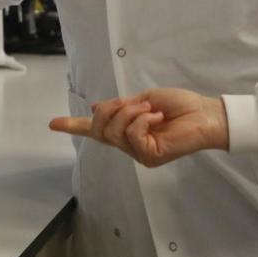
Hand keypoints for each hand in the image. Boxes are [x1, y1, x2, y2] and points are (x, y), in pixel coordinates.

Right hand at [48, 88, 228, 165]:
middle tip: (133, 102)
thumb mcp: (143, 99)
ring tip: (150, 110)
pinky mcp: (148, 157)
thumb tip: (95, 109)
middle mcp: (129, 144)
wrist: (205, 114)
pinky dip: (142, 121)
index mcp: (127, 129)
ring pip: (114, 131)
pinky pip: (132, 135)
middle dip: (110, 110)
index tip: (52, 123)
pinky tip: (157, 118)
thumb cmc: (180, 106)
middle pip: (100, 128)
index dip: (73, 126)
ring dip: (129, 113)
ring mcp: (138, 153)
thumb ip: (121, 107)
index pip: (95, 130)